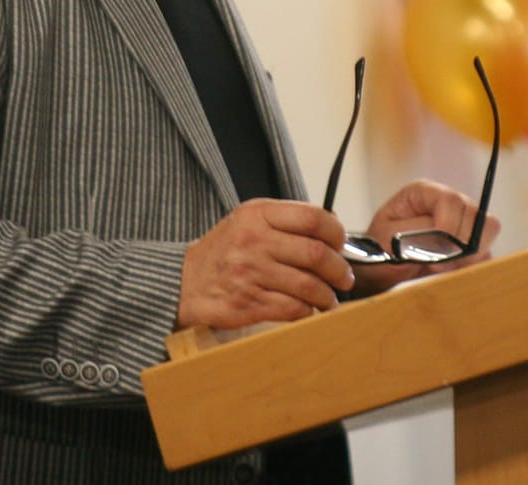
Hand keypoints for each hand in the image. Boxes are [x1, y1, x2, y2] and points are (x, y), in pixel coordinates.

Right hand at [177, 199, 352, 330]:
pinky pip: (293, 309)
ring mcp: (250, 273)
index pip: (313, 218)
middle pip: (316, 254)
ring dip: (327, 296)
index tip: (341, 245)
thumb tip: (332, 231)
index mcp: (258, 214)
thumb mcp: (248, 222)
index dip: (336, 233)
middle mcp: (254, 241)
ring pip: (309, 286)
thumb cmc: (224, 251)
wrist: (183, 282)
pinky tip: (308, 311)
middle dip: (339, 270)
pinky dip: (308, 312)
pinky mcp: (248, 303)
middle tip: (344, 278)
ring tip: (329, 299)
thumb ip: (286, 222)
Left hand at [347, 178, 501, 297]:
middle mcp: (450, 204)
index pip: (451, 201)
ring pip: (488, 234)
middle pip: (478, 215)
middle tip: (440, 265)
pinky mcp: (473, 246)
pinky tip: (450, 276)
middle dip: (463, 244)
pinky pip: (486, 255)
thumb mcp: (388, 239)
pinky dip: (472, 268)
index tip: (435, 252)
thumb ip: (416, 237)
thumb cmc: (379, 249)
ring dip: (469, 257)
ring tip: (443, 271)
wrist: (379, 269)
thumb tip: (445, 244)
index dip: (448, 226)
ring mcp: (465, 223)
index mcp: (426, 193)